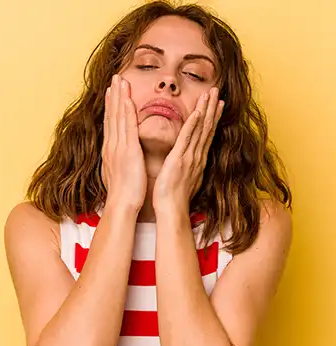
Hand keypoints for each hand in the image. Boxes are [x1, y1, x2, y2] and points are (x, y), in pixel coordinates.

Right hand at [101, 74, 146, 210]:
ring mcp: (118, 147)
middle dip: (113, 96)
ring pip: (118, 117)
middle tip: (115, 78)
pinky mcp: (128, 151)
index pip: (111, 124)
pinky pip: (127, 128)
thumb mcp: (118, 172)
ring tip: (120, 80)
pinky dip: (125, 112)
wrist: (122, 204)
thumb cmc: (123, 192)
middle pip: (112, 116)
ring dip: (118, 98)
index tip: (112, 92)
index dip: (111, 107)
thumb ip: (118, 160)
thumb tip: (118, 156)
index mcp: (111, 150)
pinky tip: (127, 99)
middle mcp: (112, 145)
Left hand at [152, 87, 224, 210]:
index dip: (212, 118)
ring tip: (211, 95)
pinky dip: (193, 125)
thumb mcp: (186, 177)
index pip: (206, 135)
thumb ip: (189, 165)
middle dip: (212, 109)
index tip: (217, 104)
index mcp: (197, 159)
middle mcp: (197, 156)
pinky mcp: (179, 160)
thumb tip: (190, 159)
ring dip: (206, 111)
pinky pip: (186, 139)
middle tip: (216, 92)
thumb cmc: (175, 196)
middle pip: (207, 128)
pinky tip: (197, 112)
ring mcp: (189, 157)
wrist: (171, 209)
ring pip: (200, 130)